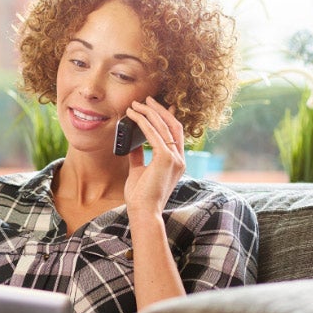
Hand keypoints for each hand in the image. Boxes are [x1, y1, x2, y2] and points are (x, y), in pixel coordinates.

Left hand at [123, 96, 185, 214]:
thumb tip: (132, 143)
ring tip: (135, 104)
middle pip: (173, 125)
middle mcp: (179, 159)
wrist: (143, 212)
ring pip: (163, 126)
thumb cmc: (140, 196)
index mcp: (177, 162)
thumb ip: (138, 156)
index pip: (176, 134)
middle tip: (146, 99)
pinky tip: (133, 115)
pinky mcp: (165, 159)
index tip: (159, 106)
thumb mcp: (139, 171)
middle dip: (159, 110)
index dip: (168, 117)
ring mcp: (175, 159)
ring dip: (148, 112)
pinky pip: (153, 134)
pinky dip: (143, 122)